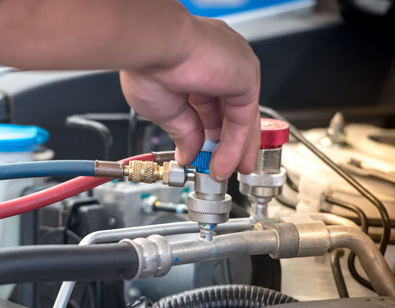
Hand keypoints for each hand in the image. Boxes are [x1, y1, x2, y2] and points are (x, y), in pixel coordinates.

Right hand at [120, 17, 260, 180]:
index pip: (211, 107)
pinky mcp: (245, 78)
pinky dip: (233, 147)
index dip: (209, 135)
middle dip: (227, 146)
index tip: (205, 156)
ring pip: (240, 119)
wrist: (153, 47)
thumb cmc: (148, 64)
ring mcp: (234, 69)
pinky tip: (221, 164)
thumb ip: (183, 132)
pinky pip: (243, 121)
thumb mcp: (165, 110)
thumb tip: (187, 153)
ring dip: (232, 151)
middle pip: (231, 113)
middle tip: (220, 169)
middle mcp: (219, 65)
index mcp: (196, 67)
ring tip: (221, 174)